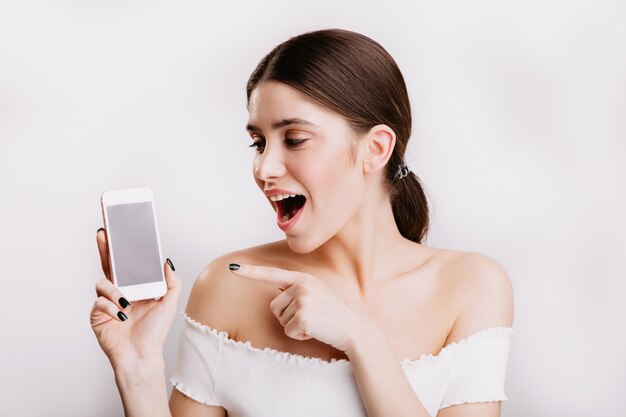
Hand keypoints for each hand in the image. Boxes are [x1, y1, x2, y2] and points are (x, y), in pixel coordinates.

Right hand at [90, 228, 182, 369]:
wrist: (141, 357)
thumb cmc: (154, 333)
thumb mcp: (169, 304)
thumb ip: (171, 282)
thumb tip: (167, 261)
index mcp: (135, 286)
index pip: (127, 263)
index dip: (123, 248)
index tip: (121, 230)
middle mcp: (119, 291)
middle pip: (109, 264)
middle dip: (106, 248)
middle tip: (104, 233)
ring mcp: (106, 302)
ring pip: (102, 283)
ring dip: (114, 291)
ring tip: (126, 303)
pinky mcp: (96, 315)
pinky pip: (99, 302)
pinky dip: (110, 307)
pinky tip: (120, 316)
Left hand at [228, 263, 375, 352]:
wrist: (355, 328)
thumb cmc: (334, 315)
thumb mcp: (317, 294)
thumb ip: (298, 291)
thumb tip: (278, 298)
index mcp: (303, 278)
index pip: (272, 274)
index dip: (250, 272)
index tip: (232, 267)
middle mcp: (301, 285)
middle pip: (274, 306)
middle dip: (288, 317)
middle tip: (311, 317)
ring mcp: (302, 299)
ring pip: (280, 319)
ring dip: (295, 326)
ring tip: (315, 323)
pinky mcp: (303, 316)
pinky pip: (288, 330)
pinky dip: (299, 335)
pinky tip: (315, 330)